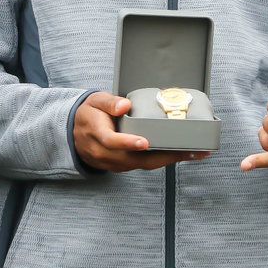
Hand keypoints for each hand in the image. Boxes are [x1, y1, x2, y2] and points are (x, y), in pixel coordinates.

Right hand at [73, 91, 206, 171]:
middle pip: (135, 160)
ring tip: (193, 152)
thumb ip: (108, 102)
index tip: (144, 142)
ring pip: (141, 165)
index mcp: (97, 134)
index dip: (128, 143)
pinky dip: (161, 161)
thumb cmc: (89, 115)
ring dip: (168, 160)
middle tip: (189, 150)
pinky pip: (142, 166)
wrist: (75, 134)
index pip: (112, 141)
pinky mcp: (121, 166)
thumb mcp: (94, 101)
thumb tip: (124, 105)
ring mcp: (113, 163)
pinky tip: (179, 154)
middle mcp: (105, 153)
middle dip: (164, 157)